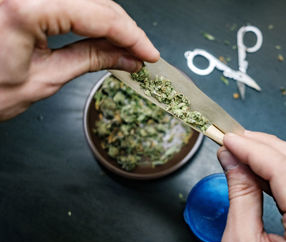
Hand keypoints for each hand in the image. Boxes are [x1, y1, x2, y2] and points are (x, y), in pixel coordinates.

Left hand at [0, 0, 158, 120]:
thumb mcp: (44, 79)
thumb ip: (91, 60)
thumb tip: (127, 58)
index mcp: (26, 6)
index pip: (101, 15)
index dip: (132, 36)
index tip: (149, 53)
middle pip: (95, 0)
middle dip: (124, 28)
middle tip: (140, 53)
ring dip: (108, 21)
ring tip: (123, 48)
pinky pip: (67, 0)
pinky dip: (88, 16)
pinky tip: (100, 34)